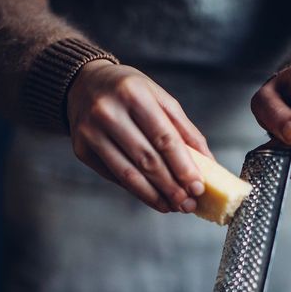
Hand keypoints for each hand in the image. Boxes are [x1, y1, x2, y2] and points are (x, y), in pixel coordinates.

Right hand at [67, 60, 210, 212]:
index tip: (197, 187)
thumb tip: (209, 164)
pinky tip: (153, 197)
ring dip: (154, 196)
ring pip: (128, 174)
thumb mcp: (158, 97)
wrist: (84, 84)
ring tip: (172, 206)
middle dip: (171, 186)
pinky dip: (136, 190)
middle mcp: (108, 112)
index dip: (182, 167)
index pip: (163, 138)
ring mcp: (91, 132)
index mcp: (133, 94)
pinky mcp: (81, 150)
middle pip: (147, 160)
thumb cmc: (128, 91)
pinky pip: (114, 176)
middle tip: (187, 204)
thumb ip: (184, 129)